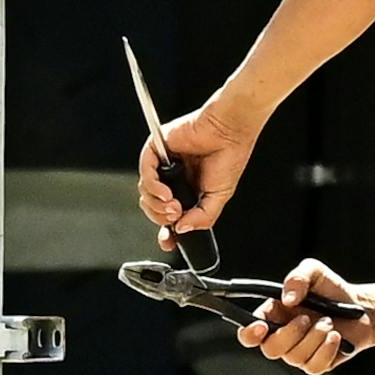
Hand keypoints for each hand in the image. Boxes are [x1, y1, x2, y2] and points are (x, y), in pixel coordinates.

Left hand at [141, 103, 255, 237]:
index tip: (167, 241)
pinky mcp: (157, 151)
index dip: (165, 232)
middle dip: (161, 217)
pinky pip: (145, 173)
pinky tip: (165, 192)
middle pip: (152, 208)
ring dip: (157, 204)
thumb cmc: (228, 157)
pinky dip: (152, 187)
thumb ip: (202, 218)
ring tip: (173, 204)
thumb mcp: (219, 198)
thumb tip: (181, 230)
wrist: (229, 133)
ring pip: (145, 193)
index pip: (167, 217)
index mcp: (186, 191)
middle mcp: (172, 179)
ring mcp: (163, 166)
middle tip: (177, 214)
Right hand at [241, 260, 371, 374]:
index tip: (261, 326)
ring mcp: (298, 353)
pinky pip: (314, 366)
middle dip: (290, 333)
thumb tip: (288, 299)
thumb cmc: (331, 289)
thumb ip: (297, 277)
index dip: (249, 333)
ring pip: (294, 357)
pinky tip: (335, 337)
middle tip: (308, 318)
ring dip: (314, 337)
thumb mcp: (314, 271)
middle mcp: (281, 337)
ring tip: (328, 322)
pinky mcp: (316, 363)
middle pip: (270, 349)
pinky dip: (326, 349)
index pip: (248, 333)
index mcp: (272, 316)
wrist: (360, 308)